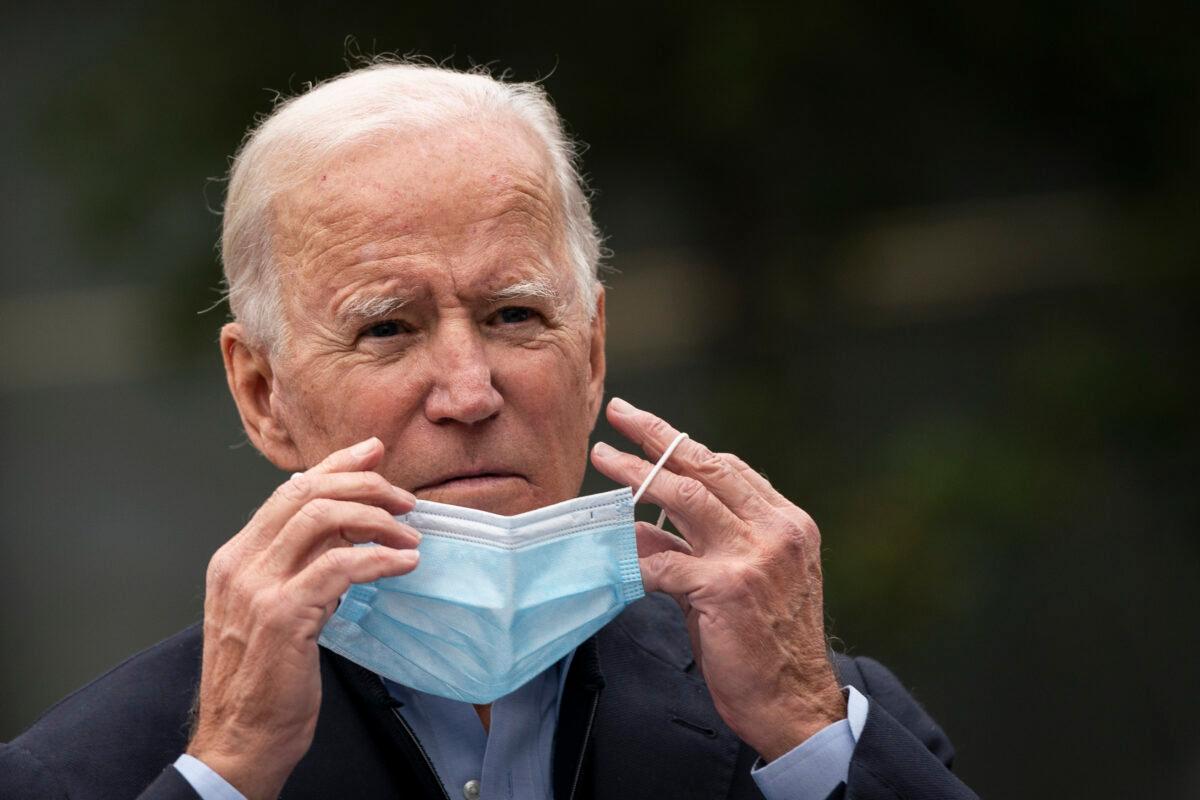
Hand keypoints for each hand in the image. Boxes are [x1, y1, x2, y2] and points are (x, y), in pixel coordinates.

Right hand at [187, 437, 419, 798]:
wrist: (240, 739)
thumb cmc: (266, 679)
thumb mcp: (278, 609)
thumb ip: (303, 567)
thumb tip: (349, 531)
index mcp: (235, 558)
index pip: (288, 492)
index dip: (335, 466)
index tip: (374, 452)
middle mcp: (239, 565)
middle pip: (305, 493)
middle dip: (364, 485)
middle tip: (406, 499)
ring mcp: (257, 589)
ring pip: (321, 518)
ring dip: (375, 519)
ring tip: (410, 536)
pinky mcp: (284, 615)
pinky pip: (340, 566)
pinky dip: (379, 559)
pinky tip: (404, 564)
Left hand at [590, 398, 845, 760]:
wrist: (795, 703)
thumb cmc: (766, 644)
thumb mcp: (740, 581)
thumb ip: (697, 548)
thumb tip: (640, 526)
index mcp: (786, 522)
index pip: (729, 467)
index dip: (684, 444)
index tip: (650, 425)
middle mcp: (775, 529)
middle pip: (705, 467)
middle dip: (656, 437)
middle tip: (618, 415)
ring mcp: (753, 555)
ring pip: (684, 497)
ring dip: (637, 475)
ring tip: (604, 460)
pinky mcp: (726, 587)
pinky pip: (663, 561)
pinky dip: (632, 556)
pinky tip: (609, 550)